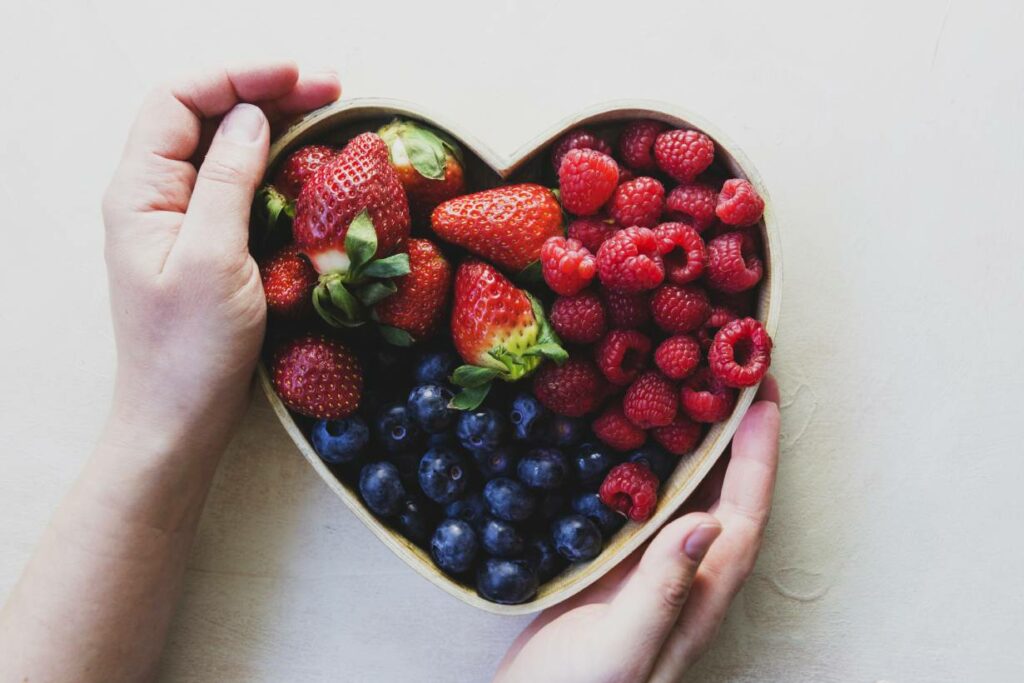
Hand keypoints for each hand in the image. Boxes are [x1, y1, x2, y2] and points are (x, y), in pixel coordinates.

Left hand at [101, 62, 339, 449]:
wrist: (180, 418)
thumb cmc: (190, 349)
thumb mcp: (212, 259)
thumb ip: (227, 181)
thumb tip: (251, 116)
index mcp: (140, 191)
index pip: (178, 101)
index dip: (235, 76)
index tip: (295, 75)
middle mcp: (156, 195)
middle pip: (205, 115)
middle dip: (265, 91)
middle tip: (331, 88)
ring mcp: (183, 218)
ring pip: (225, 146)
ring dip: (275, 122)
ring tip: (329, 111)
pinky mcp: (209, 241)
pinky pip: (240, 184)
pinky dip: (276, 163)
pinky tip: (310, 162)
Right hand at [494, 376, 780, 682]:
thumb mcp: (622, 648)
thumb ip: (664, 591)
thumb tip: (709, 522)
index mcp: (699, 594)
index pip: (743, 513)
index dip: (758, 454)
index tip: (762, 396)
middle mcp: (685, 577)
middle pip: (726, 495)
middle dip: (738, 436)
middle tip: (733, 374)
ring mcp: (651, 572)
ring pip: (688, 496)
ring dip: (698, 444)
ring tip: (692, 389)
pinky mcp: (616, 568)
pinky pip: (645, 503)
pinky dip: (649, 465)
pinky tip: (632, 440)